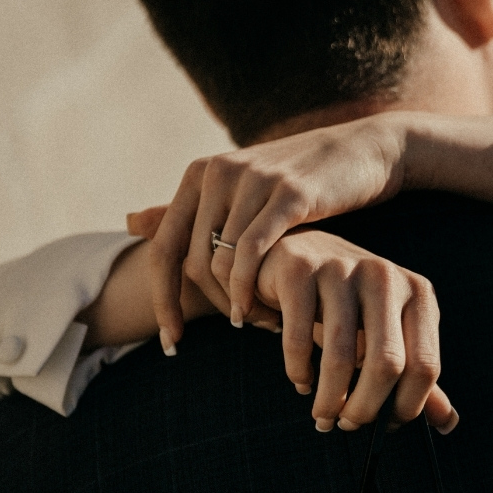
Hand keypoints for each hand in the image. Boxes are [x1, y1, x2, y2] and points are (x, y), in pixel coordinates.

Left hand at [128, 114, 408, 345]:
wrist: (363, 150)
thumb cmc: (300, 182)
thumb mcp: (241, 192)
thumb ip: (189, 211)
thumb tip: (129, 222)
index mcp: (201, 173)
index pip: (163, 247)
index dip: (162, 298)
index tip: (172, 342)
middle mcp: (219, 172)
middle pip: (192, 261)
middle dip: (211, 306)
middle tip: (239, 328)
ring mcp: (253, 180)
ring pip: (220, 262)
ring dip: (235, 303)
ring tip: (258, 322)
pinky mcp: (289, 194)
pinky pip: (251, 252)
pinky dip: (249, 290)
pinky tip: (262, 315)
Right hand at [255, 230, 456, 432]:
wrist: (298, 252)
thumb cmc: (350, 305)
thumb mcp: (390, 333)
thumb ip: (415, 375)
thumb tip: (449, 423)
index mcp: (418, 293)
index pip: (426, 365)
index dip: (406, 406)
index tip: (385, 426)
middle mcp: (385, 275)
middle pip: (387, 364)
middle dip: (365, 409)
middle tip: (348, 425)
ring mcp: (341, 269)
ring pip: (340, 357)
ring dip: (328, 400)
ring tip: (322, 415)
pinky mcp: (300, 271)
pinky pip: (298, 339)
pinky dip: (298, 372)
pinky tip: (301, 381)